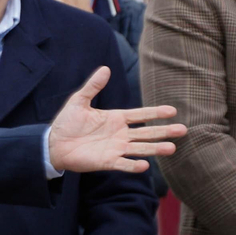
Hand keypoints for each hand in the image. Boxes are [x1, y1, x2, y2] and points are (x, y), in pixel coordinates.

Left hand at [47, 67, 185, 174]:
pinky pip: (123, 164)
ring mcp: (115, 148)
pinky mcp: (107, 162)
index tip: (172, 111)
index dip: (155, 113)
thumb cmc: (66, 122)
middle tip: (183, 130)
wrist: (53, 143)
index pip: (140, 115)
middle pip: (147, 133)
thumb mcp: (79, 101)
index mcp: (116, 118)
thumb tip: (105, 68)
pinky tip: (144, 165)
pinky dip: (133, 165)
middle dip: (164, 131)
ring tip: (172, 148)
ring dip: (155, 149)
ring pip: (140, 148)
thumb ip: (93, 86)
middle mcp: (120, 134)